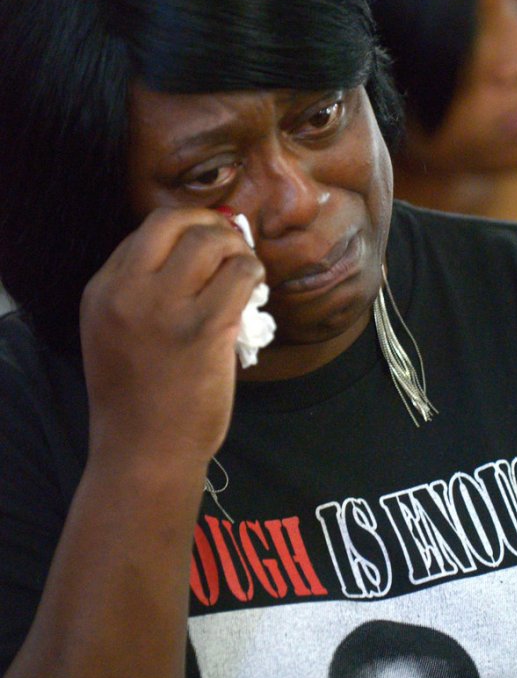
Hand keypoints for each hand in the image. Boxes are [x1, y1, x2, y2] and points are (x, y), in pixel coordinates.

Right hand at [79, 207, 263, 475]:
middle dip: (210, 224)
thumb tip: (200, 254)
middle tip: (230, 245)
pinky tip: (254, 288)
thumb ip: (143, 293)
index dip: (185, 230)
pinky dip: (253, 273)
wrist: (144, 455)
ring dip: (237, 249)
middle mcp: (127, 291)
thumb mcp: (115, 335)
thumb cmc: (137, 402)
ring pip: (212, 241)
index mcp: (102, 290)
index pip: (146, 232)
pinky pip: (240, 274)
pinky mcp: (204, 328)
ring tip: (245, 270)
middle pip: (175, 221)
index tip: (208, 245)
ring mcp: (164, 307)